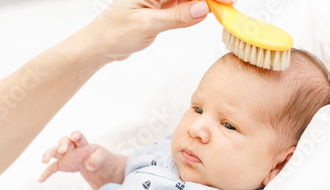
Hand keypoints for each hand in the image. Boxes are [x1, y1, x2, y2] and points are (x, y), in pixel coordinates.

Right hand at [38, 131, 104, 181]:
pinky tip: (40, 179)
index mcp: (82, 143)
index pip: (78, 136)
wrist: (93, 162)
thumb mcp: (101, 157)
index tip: (74, 137)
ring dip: (48, 154)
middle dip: (62, 144)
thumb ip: (97, 159)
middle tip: (61, 149)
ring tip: (44, 160)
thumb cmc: (96, 156)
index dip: (76, 135)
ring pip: (54, 151)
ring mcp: (64, 155)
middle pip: (64, 142)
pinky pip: (51, 168)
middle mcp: (71, 147)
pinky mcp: (61, 164)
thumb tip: (90, 165)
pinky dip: (46, 173)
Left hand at [85, 0, 235, 61]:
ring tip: (224, 8)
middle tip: (229, 4)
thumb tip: (203, 8)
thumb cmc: (114, 33)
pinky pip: (184, 5)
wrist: (100, 46)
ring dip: (205, 2)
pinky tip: (209, 11)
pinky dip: (196, 9)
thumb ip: (177, 17)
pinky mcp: (161, 8)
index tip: (226, 0)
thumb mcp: (148, 25)